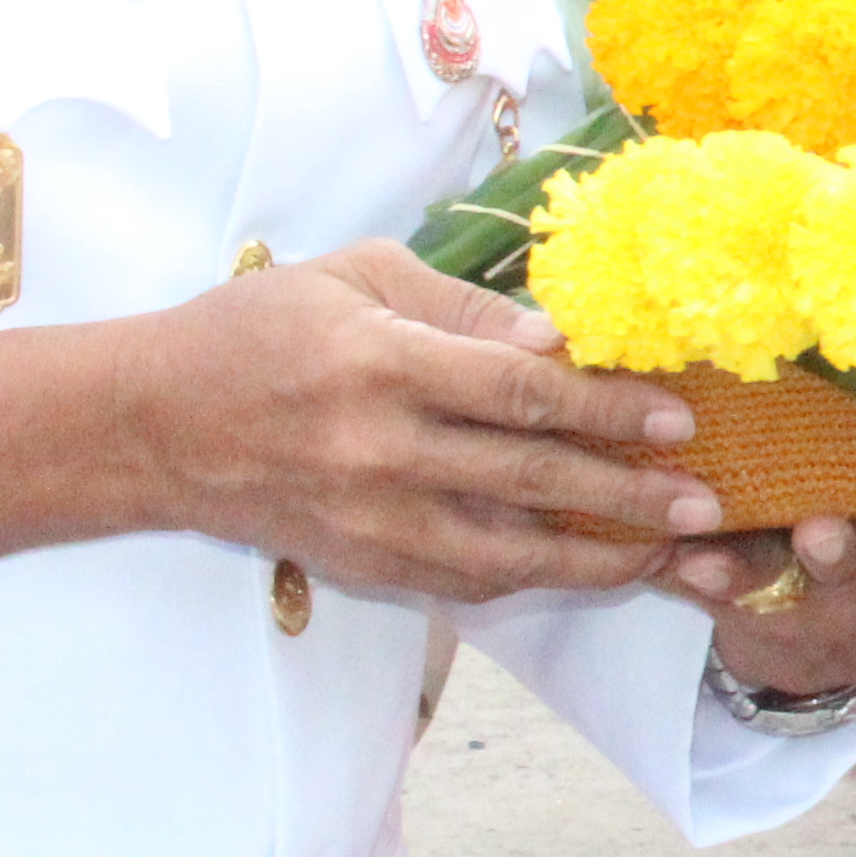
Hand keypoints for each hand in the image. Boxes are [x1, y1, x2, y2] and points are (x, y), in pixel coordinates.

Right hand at [0, 241, 720, 595]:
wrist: (148, 423)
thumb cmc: (257, 331)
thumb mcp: (356, 276)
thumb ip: (461, 308)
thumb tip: (557, 338)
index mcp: (381, 364)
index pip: (521, 392)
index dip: (608, 407)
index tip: (679, 417)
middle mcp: (377, 450)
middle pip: (529, 477)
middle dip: (629, 493)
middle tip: (707, 499)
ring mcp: (366, 517)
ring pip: (504, 552)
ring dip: (596, 557)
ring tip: (669, 550)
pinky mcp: (357, 560)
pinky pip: (460, 580)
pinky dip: (530, 577)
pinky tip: (585, 565)